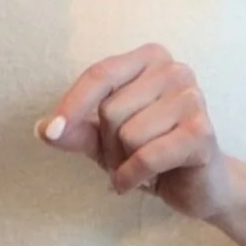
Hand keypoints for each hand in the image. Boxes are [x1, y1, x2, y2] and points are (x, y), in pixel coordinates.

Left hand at [37, 43, 232, 223]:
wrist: (201, 185)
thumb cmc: (151, 151)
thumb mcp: (104, 139)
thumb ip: (75, 130)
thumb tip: (44, 130)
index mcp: (149, 59)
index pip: (99, 74)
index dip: (72, 104)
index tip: (50, 131)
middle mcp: (174, 70)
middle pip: (111, 109)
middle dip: (109, 144)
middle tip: (127, 156)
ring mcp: (192, 98)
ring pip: (128, 135)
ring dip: (124, 163)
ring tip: (142, 166)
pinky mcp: (202, 132)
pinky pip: (146, 156)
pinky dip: (133, 177)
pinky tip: (141, 183)